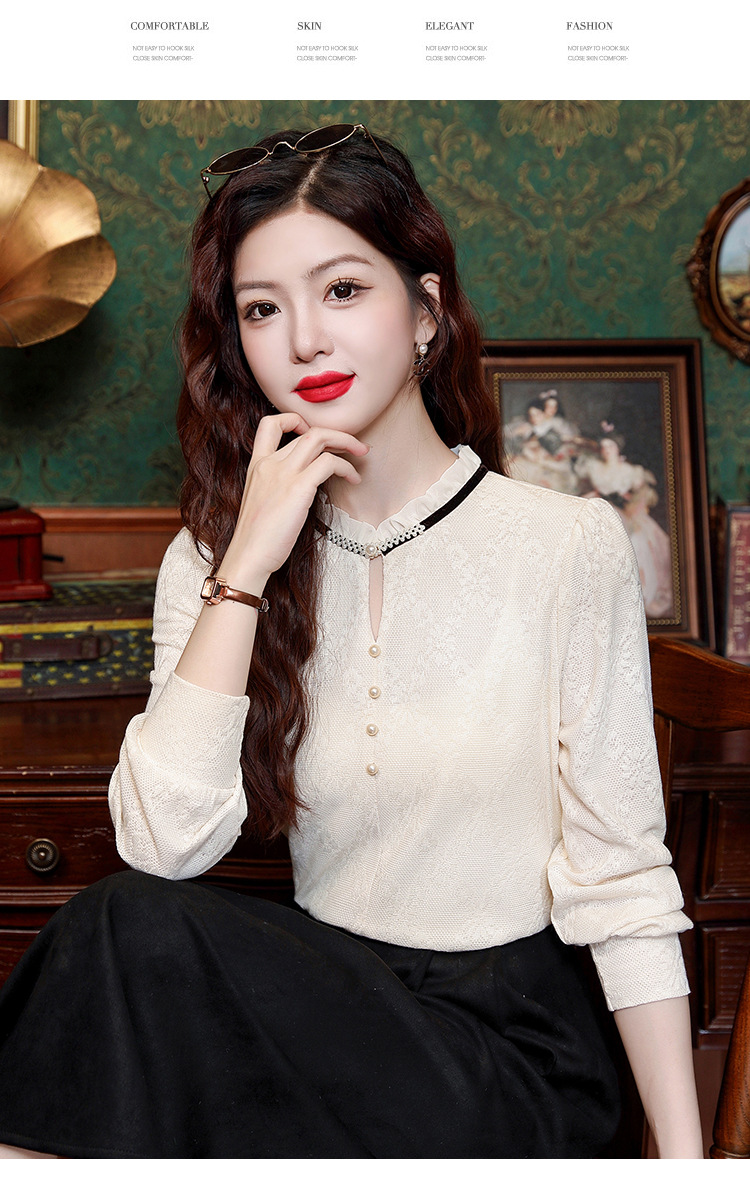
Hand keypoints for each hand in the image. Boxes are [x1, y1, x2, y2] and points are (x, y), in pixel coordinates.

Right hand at [220, 412, 369, 584]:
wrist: (248, 557)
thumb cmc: (257, 538)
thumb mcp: (262, 501)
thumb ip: (277, 485)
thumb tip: (306, 483)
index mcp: (257, 465)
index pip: (269, 424)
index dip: (294, 420)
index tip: (312, 434)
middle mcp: (269, 463)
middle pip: (307, 431)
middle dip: (337, 434)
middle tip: (354, 445)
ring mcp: (283, 474)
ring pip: (320, 438)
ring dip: (347, 442)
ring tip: (361, 454)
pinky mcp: (298, 488)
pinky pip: (329, 463)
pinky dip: (346, 467)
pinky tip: (353, 479)